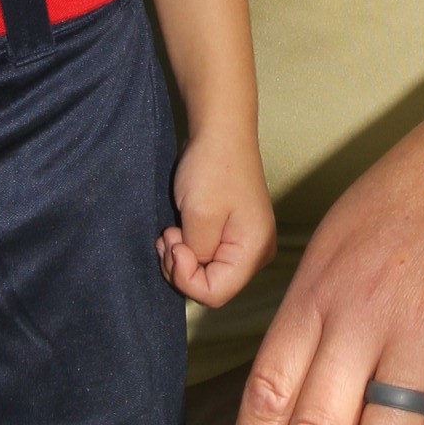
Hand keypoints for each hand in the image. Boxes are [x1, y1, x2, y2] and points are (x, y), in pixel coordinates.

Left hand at [159, 123, 275, 307]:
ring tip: (170, 231)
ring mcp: (243, 244)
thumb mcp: (200, 216)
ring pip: (205, 274)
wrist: (220, 131)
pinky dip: (186, 249)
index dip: (185, 277)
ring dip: (179, 259)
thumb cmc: (213, 168)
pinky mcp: (230, 234)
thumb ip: (197, 255)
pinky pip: (205, 258)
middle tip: (169, 236)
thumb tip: (193, 269)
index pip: (214, 294)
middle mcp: (254, 253)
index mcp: (254, 251)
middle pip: (211, 287)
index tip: (175, 243)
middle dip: (180, 268)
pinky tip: (177, 230)